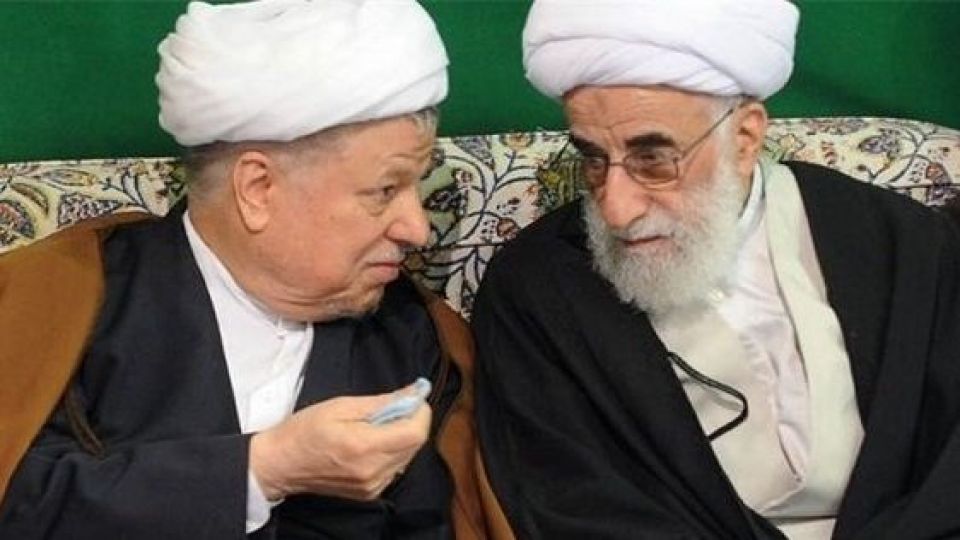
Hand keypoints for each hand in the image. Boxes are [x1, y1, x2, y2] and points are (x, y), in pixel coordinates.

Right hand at [249, 384, 430, 501]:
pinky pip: (395, 468)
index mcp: (364, 447)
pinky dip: (390, 451)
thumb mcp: (341, 405)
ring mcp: (372, 486)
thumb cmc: (304, 432)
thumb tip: (412, 394)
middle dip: (410, 421)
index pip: (415, 433)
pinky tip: (370, 443)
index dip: (419, 412)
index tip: (412, 399)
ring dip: (400, 437)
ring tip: (374, 426)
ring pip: (407, 456)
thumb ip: (381, 402)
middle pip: (414, 445)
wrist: (281, 464)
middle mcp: (372, 471)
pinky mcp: (370, 492)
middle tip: (389, 408)